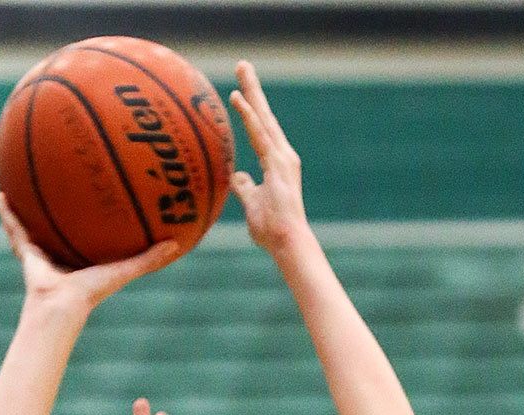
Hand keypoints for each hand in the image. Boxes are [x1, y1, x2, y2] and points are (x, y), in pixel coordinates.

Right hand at [0, 192, 183, 314]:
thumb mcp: (124, 270)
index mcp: (80, 258)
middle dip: (57, 206)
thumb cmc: (91, 294)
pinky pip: (14, 227)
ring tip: (19, 180)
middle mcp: (58, 253)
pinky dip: (5, 212)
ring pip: (31, 223)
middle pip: (57, 224)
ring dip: (25, 205)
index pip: (85, 235)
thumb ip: (149, 258)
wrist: (61, 306)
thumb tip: (178, 242)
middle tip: (58, 180)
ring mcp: (39, 252)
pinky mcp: (24, 250)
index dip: (89, 220)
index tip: (92, 200)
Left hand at [230, 62, 308, 256]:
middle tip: (243, 65)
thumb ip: (245, 188)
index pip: (261, 128)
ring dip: (252, 92)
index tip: (241, 88)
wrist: (288, 241)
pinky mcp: (277, 163)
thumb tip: (236, 175)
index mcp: (276, 162)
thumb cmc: (271, 229)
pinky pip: (259, 133)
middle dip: (254, 88)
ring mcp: (281, 157)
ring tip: (241, 68)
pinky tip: (238, 97)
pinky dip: (249, 115)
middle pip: (264, 115)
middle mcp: (281, 154)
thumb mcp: (252, 204)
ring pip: (263, 118)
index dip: (251, 108)